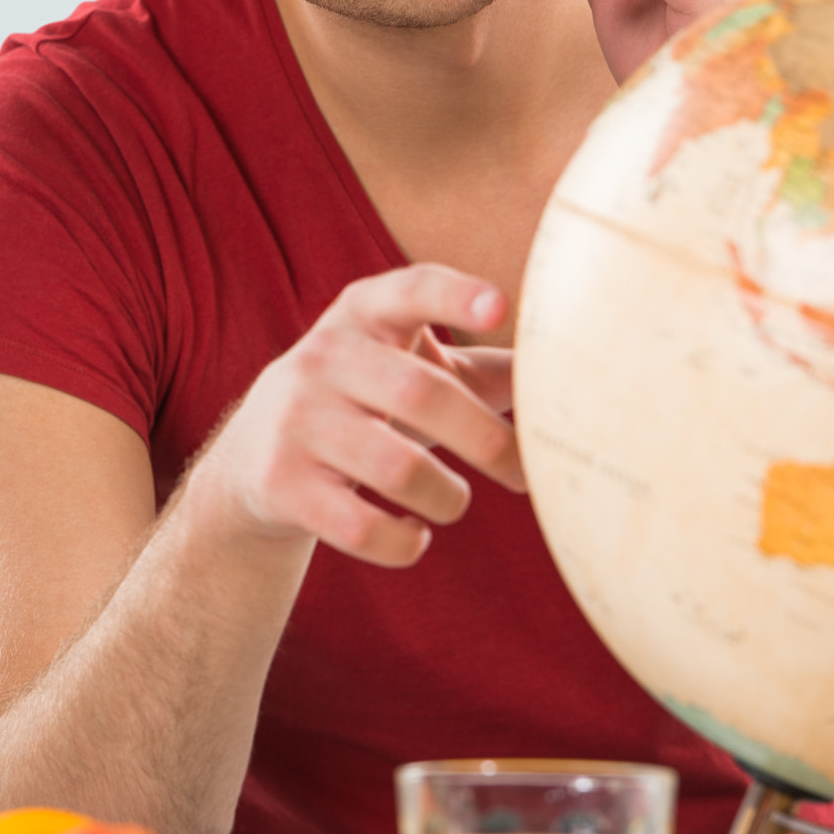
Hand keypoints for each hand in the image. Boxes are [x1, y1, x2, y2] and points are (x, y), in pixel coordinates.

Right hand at [190, 266, 523, 569]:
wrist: (254, 456)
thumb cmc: (364, 401)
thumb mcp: (406, 366)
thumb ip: (481, 368)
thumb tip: (580, 376)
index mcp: (363, 313)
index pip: (409, 291)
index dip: (455, 295)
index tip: (500, 305)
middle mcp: (322, 357)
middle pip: (420, 394)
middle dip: (485, 440)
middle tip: (520, 472)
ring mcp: (296, 421)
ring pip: (396, 469)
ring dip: (447, 498)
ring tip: (453, 503)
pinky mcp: (280, 483)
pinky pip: (361, 527)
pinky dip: (404, 543)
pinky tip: (412, 536)